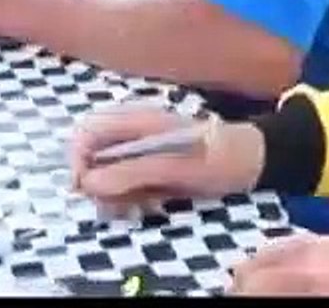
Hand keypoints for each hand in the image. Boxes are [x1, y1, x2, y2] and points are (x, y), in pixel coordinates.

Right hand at [69, 106, 264, 216]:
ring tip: (140, 207)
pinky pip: (122, 185)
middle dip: (96, 184)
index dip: (77, 158)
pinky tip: (149, 205)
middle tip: (116, 206)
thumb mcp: (178, 167)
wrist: (251, 162)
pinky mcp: (148, 168)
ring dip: (113, 196)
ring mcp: (140, 151)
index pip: (87, 131)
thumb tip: (89, 183)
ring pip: (104, 175)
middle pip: (91, 156)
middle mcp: (133, 133)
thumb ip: (133, 172)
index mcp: (138, 120)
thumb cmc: (219, 157)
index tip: (84, 188)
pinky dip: (128, 199)